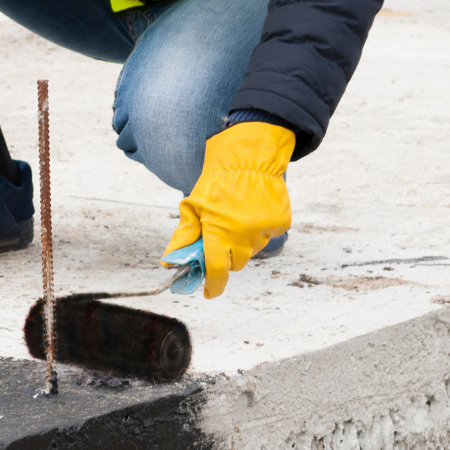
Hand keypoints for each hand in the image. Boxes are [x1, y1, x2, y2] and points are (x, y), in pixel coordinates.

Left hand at [162, 122, 293, 298]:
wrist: (250, 157)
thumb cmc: (217, 181)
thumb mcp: (192, 207)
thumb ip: (183, 237)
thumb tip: (169, 262)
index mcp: (220, 233)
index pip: (217, 271)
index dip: (212, 286)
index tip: (208, 291)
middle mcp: (245, 236)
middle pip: (235, 263)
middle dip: (225, 256)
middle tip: (219, 237)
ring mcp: (265, 230)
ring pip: (251, 250)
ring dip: (242, 242)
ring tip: (236, 216)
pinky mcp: (281, 223)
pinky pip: (267, 236)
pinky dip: (258, 230)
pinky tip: (252, 211)